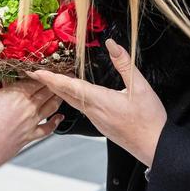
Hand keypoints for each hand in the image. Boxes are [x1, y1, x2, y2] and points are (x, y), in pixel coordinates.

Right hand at [0, 72, 62, 169]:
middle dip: (53, 81)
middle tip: (60, 74)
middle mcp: (29, 107)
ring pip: (51, 106)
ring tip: (60, 91)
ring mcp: (31, 122)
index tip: (46, 65)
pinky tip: (59, 118)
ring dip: (57, 97)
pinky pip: (48, 128)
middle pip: (47, 90)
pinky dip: (55, 122)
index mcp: (17, 94)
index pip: (37, 78)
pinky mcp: (30, 136)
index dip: (43, 70)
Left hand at [30, 39, 166, 167]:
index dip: (51, 77)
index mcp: (100, 101)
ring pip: (71, 102)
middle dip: (48, 82)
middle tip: (34, 73)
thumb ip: (124, 63)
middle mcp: (93, 111)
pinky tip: (72, 93)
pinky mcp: (100, 124)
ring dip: (58, 90)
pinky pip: (80, 108)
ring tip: (49, 79)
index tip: (36, 71)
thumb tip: (111, 44)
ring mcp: (95, 120)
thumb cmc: (149, 120)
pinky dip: (70, 97)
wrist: (154, 146)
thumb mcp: (140, 87)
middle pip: (64, 95)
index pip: (69, 86)